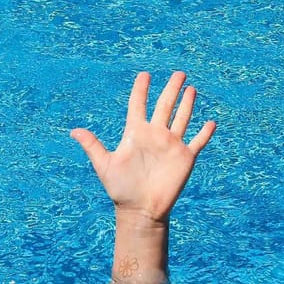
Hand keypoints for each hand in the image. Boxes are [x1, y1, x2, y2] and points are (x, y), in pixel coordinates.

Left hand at [70, 71, 216, 222]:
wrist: (140, 210)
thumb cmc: (120, 189)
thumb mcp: (104, 165)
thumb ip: (92, 146)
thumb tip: (73, 131)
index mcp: (136, 133)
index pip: (138, 105)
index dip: (141, 90)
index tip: (144, 75)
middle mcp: (155, 135)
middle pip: (165, 106)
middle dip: (171, 89)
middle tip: (179, 73)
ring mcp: (171, 145)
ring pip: (181, 118)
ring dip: (187, 104)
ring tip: (191, 89)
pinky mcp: (184, 158)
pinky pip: (197, 142)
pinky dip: (204, 133)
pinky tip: (210, 122)